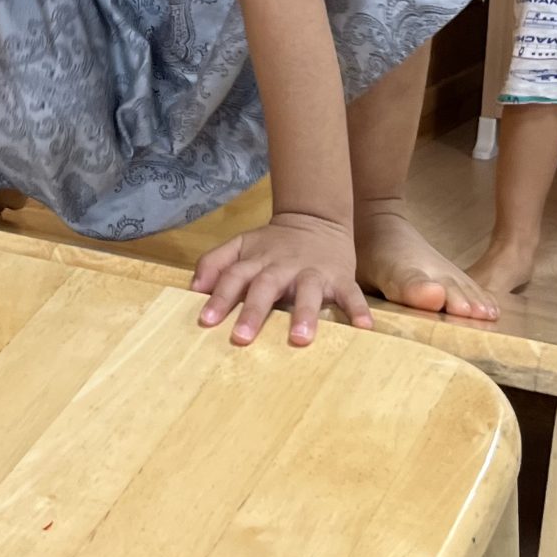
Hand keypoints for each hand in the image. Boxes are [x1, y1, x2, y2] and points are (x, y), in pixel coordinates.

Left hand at [192, 214, 372, 348]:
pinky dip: (358, 310)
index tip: (206, 321)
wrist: (317, 218)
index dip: (220, 297)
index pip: (234, 277)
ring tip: (300, 338)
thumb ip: (215, 262)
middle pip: (266, 286)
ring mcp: (313, 272)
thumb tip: (193, 288)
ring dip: (305, 313)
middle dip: (254, 312)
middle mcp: (283, 266)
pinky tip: (363, 328)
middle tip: (242, 338)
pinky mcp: (340, 278)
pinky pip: (351, 295)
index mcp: (257, 260)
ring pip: (308, 291)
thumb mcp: (241, 245)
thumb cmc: (274, 243)